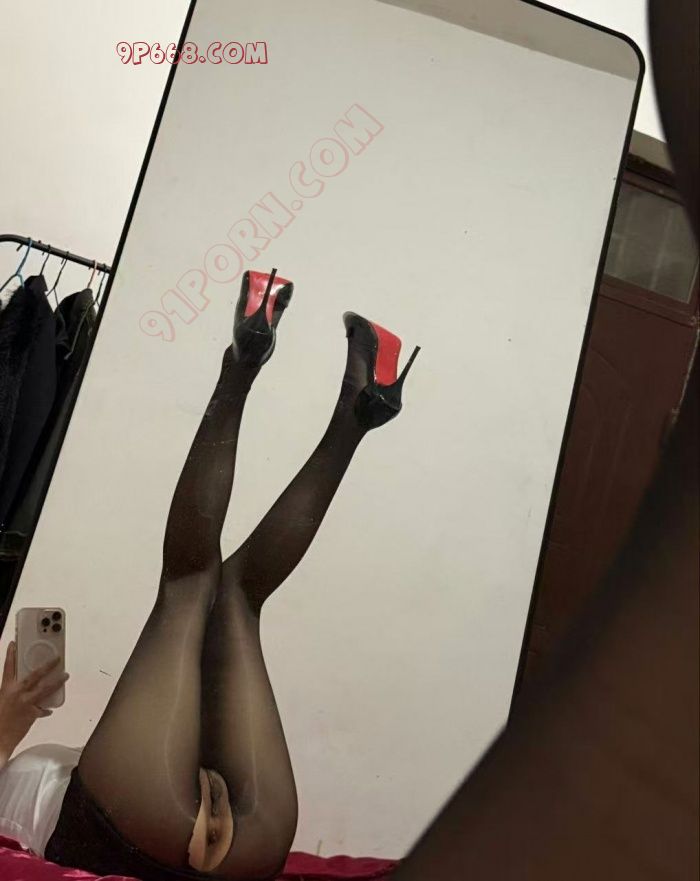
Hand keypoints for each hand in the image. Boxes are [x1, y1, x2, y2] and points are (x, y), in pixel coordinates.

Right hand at [0, 642, 68, 767]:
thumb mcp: (2, 701)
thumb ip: (12, 693)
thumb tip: (20, 690)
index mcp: (5, 689)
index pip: (8, 668)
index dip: (11, 655)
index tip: (14, 644)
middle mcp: (17, 693)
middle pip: (35, 674)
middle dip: (48, 665)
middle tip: (57, 658)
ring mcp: (26, 703)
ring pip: (46, 688)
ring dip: (57, 681)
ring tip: (65, 675)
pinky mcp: (33, 713)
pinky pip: (43, 709)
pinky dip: (46, 709)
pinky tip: (48, 710)